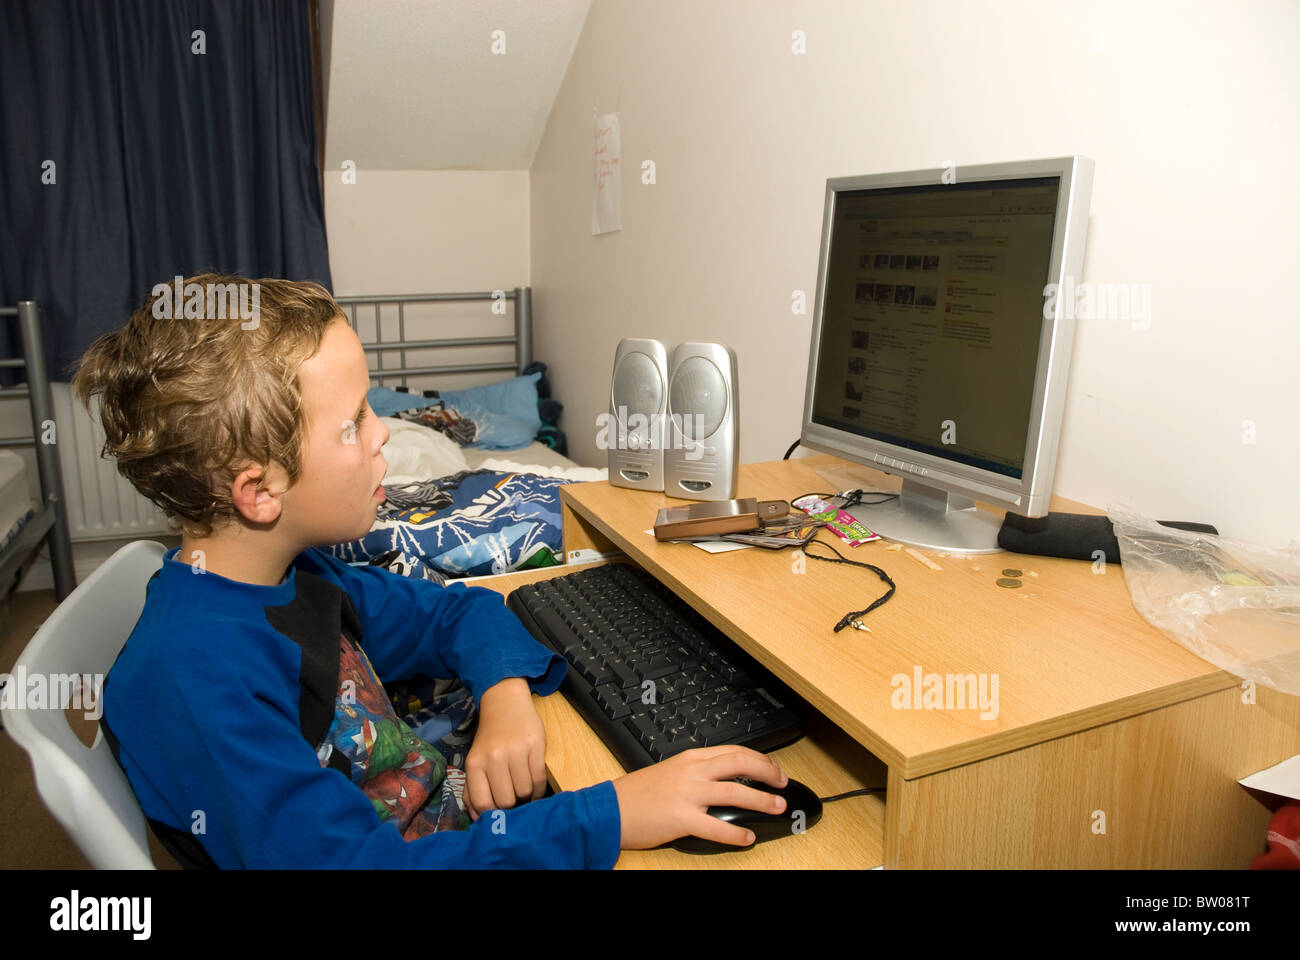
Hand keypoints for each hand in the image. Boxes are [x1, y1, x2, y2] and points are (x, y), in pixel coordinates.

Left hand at [464, 678, 546, 820]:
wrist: (505, 703)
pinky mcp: (535, 746)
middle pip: (506, 801)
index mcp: (475, 764)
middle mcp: (493, 758)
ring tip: (524, 787)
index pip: (482, 803)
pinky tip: (535, 785)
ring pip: (524, 792)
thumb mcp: (476, 760)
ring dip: (526, 795)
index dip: (492, 814)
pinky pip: (539, 780)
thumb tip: (477, 818)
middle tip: (513, 797)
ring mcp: (515, 751)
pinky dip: (539, 789)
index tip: (498, 812)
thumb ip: (473, 788)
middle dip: (511, 804)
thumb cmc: (490, 738)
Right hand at [611, 746, 787, 849]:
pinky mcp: (681, 818)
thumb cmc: (638, 794)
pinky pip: (716, 827)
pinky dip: (736, 834)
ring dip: (761, 800)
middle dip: (768, 772)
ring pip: (734, 792)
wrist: (611, 809)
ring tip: (777, 807)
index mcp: (690, 758)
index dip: (759, 758)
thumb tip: (725, 778)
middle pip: (740, 763)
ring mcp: (687, 794)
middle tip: (783, 782)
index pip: (734, 751)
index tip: (772, 768)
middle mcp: (692, 772)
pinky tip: (747, 838)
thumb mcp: (670, 771)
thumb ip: (696, 771)